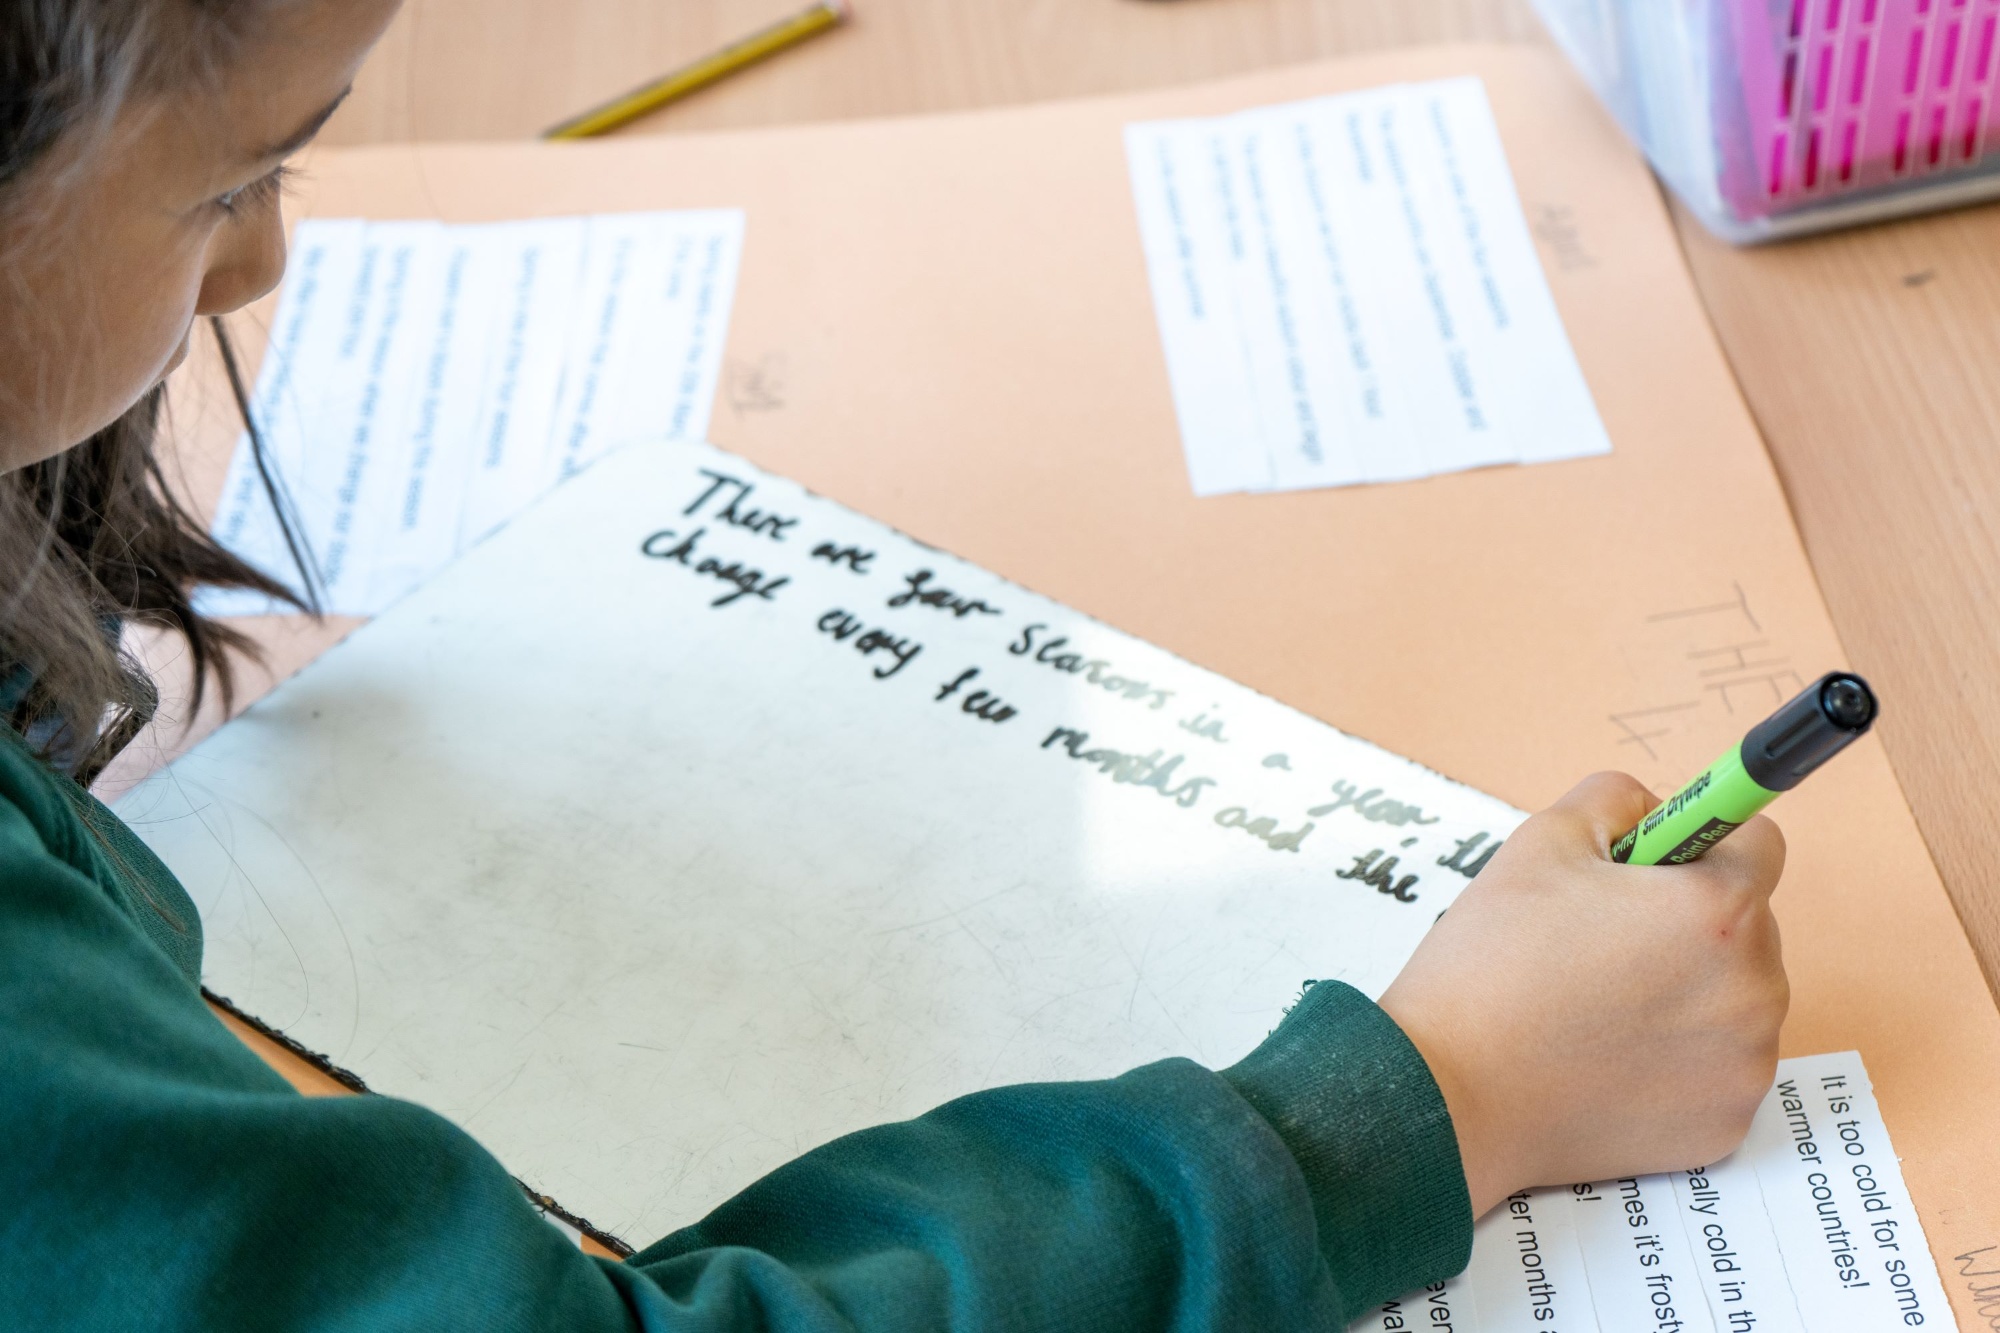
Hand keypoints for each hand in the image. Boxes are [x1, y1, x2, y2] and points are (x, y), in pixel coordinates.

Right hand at [1377, 771, 1787, 1216]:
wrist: (1451, 1094)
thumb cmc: (1490, 965)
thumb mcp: (1540, 843)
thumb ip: (1616, 801)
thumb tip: (1657, 813)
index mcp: (1717, 909)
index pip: (1758, 843)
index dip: (1700, 844)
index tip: (1654, 868)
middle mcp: (1754, 988)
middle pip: (1749, 926)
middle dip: (1691, 923)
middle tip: (1602, 943)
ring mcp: (1744, 1065)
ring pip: (1736, 1000)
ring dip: (1689, 992)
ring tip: (1598, 1007)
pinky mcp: (1725, 1125)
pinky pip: (1718, 1069)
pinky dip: (1677, 1061)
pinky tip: (1608, 1060)